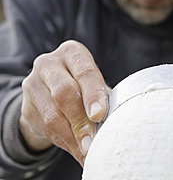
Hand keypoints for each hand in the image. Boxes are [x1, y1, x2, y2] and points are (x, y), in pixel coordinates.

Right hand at [19, 40, 109, 165]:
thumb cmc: (84, 85)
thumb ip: (103, 97)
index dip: (93, 95)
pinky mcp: (26, 107)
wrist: (52, 91)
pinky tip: (78, 150)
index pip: (84, 72)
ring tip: (88, 150)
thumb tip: (114, 123)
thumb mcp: (95, 83)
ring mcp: (33, 85)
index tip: (99, 115)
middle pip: (64, 93)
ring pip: (53, 116)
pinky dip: (65, 143)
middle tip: (93, 141)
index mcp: (72, 53)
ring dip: (73, 137)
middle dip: (81, 121)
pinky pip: (46, 129)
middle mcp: (49, 64)